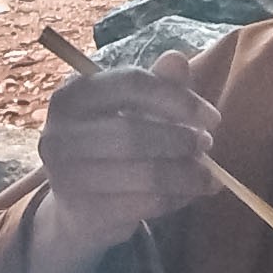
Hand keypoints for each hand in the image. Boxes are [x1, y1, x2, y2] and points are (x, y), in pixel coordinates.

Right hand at [34, 59, 217, 246]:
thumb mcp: (131, 112)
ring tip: (208, 177)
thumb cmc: (109, 150)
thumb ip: (157, 86)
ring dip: (185, 176)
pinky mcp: (83, 213)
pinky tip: (188, 195)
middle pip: (135, 133)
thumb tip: (178, 59)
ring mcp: (67, 177)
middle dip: (181, 140)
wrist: (75, 209)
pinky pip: (143, 204)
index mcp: (72, 95)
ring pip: (143, 174)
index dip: (178, 99)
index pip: (132, 85)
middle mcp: (60, 133)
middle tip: (207, 146)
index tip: (212, 118)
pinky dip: (174, 199)